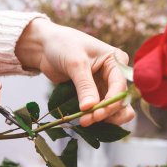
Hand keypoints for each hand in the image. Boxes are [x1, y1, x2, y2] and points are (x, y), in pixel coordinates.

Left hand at [16, 18, 134, 126]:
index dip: (110, 104)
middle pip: (121, 101)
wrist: (46, 47)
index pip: (120, 87)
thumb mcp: (76, 64)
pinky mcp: (93, 94)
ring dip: (102, 118)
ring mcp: (104, 86)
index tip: (95, 114)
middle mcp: (114, 75)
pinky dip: (94, 117)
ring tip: (84, 121)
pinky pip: (100, 110)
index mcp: (116, 61)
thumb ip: (85, 86)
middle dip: (107, 113)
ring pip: (114, 109)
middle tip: (87, 120)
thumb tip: (90, 107)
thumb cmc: (62, 46)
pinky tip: (83, 119)